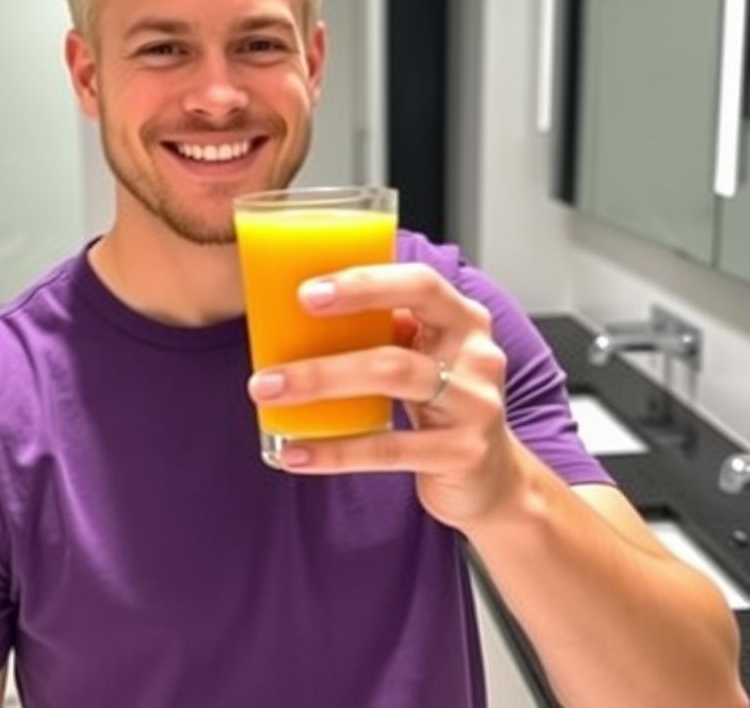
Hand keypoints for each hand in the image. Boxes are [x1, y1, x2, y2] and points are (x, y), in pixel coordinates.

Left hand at [246, 263, 521, 528]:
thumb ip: (382, 328)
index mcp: (462, 318)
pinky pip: (389, 449)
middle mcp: (476, 355)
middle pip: (397, 344)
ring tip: (269, 394)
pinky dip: (336, 452)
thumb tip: (297, 310)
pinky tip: (295, 453)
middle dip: (326, 350)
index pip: (418, 284)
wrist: (492, 476)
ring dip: (320, 387)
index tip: (306, 292)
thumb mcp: (422, 353)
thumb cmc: (444, 400)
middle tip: (268, 364)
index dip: (364, 284)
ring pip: (390, 383)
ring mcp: (474, 405)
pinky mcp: (462, 453)